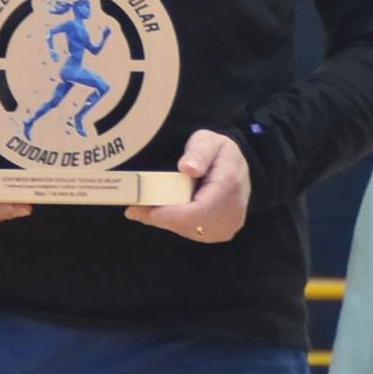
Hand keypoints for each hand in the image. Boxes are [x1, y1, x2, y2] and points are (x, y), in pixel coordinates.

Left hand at [127, 130, 249, 242]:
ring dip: (165, 221)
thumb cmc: (219, 152)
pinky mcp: (222, 233)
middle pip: (188, 224)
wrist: (239, 168)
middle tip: (134, 208)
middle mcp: (232, 211)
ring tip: (146, 207)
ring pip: (188, 230)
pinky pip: (193, 233)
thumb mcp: (208, 140)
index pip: (196, 211)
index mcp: (228, 185)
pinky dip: (175, 223)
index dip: (168, 215)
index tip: (140, 209)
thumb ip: (198, 151)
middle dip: (159, 217)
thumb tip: (187, 167)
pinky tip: (164, 211)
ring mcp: (228, 225)